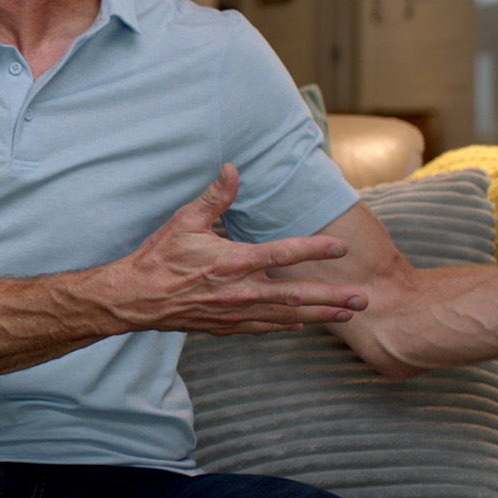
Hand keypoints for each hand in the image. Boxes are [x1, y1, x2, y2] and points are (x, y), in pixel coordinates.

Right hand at [103, 164, 368, 334]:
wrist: (135, 298)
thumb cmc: (158, 258)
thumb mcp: (184, 221)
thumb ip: (215, 197)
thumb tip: (233, 169)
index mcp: (233, 261)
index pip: (283, 255)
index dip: (314, 250)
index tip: (341, 248)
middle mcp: (239, 290)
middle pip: (296, 294)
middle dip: (332, 297)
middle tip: (363, 299)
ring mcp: (235, 312)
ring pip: (286, 315)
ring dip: (319, 315)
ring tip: (347, 314)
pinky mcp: (226, 325)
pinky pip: (263, 327)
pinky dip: (286, 325)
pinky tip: (303, 324)